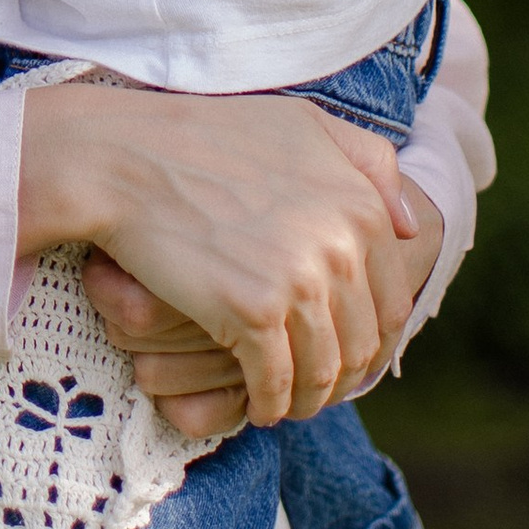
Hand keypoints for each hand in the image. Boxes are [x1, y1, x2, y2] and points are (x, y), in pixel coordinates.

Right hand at [20, 83, 431, 428]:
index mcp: (361, 206)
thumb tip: (407, 225)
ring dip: (308, 398)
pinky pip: (277, 382)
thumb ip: (368, 163)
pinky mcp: (252, 313)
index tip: (344, 351)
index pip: (391, 302)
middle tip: (314, 385)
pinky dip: (270, 403)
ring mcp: (298, 281)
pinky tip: (258, 405)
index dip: (370, 337)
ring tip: (287, 401)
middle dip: (342, 374)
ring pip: (324, 371)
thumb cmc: (205, 137)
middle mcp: (341, 245)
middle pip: (362, 343)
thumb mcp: (302, 123)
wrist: (121, 158)